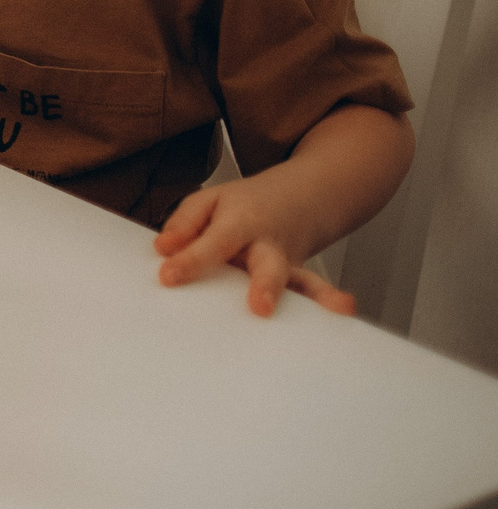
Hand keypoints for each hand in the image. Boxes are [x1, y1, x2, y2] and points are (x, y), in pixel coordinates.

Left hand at [152, 178, 355, 318]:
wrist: (302, 197)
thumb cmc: (247, 205)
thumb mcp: (208, 200)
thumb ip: (184, 223)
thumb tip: (163, 249)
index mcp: (240, 222)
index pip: (214, 242)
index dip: (191, 261)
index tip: (168, 277)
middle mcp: (268, 245)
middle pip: (268, 265)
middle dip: (265, 285)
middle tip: (259, 307)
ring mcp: (288, 265)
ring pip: (301, 280)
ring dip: (315, 296)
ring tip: (330, 311)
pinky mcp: (299, 280)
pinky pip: (314, 291)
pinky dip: (329, 301)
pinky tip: (344, 311)